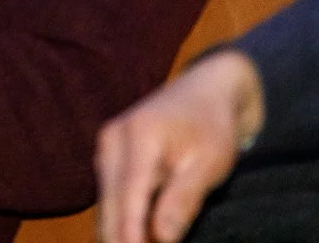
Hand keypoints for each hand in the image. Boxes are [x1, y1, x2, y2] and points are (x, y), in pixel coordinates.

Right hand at [96, 50, 263, 242]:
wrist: (204, 92)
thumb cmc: (212, 128)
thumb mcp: (208, 164)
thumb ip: (182, 200)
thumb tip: (161, 239)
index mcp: (139, 136)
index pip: (129, 196)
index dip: (129, 233)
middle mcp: (113, 139)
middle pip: (110, 203)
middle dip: (120, 238)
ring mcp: (106, 146)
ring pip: (106, 202)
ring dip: (118, 233)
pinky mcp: (109, 155)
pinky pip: (110, 195)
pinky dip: (120, 220)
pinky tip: (130, 239)